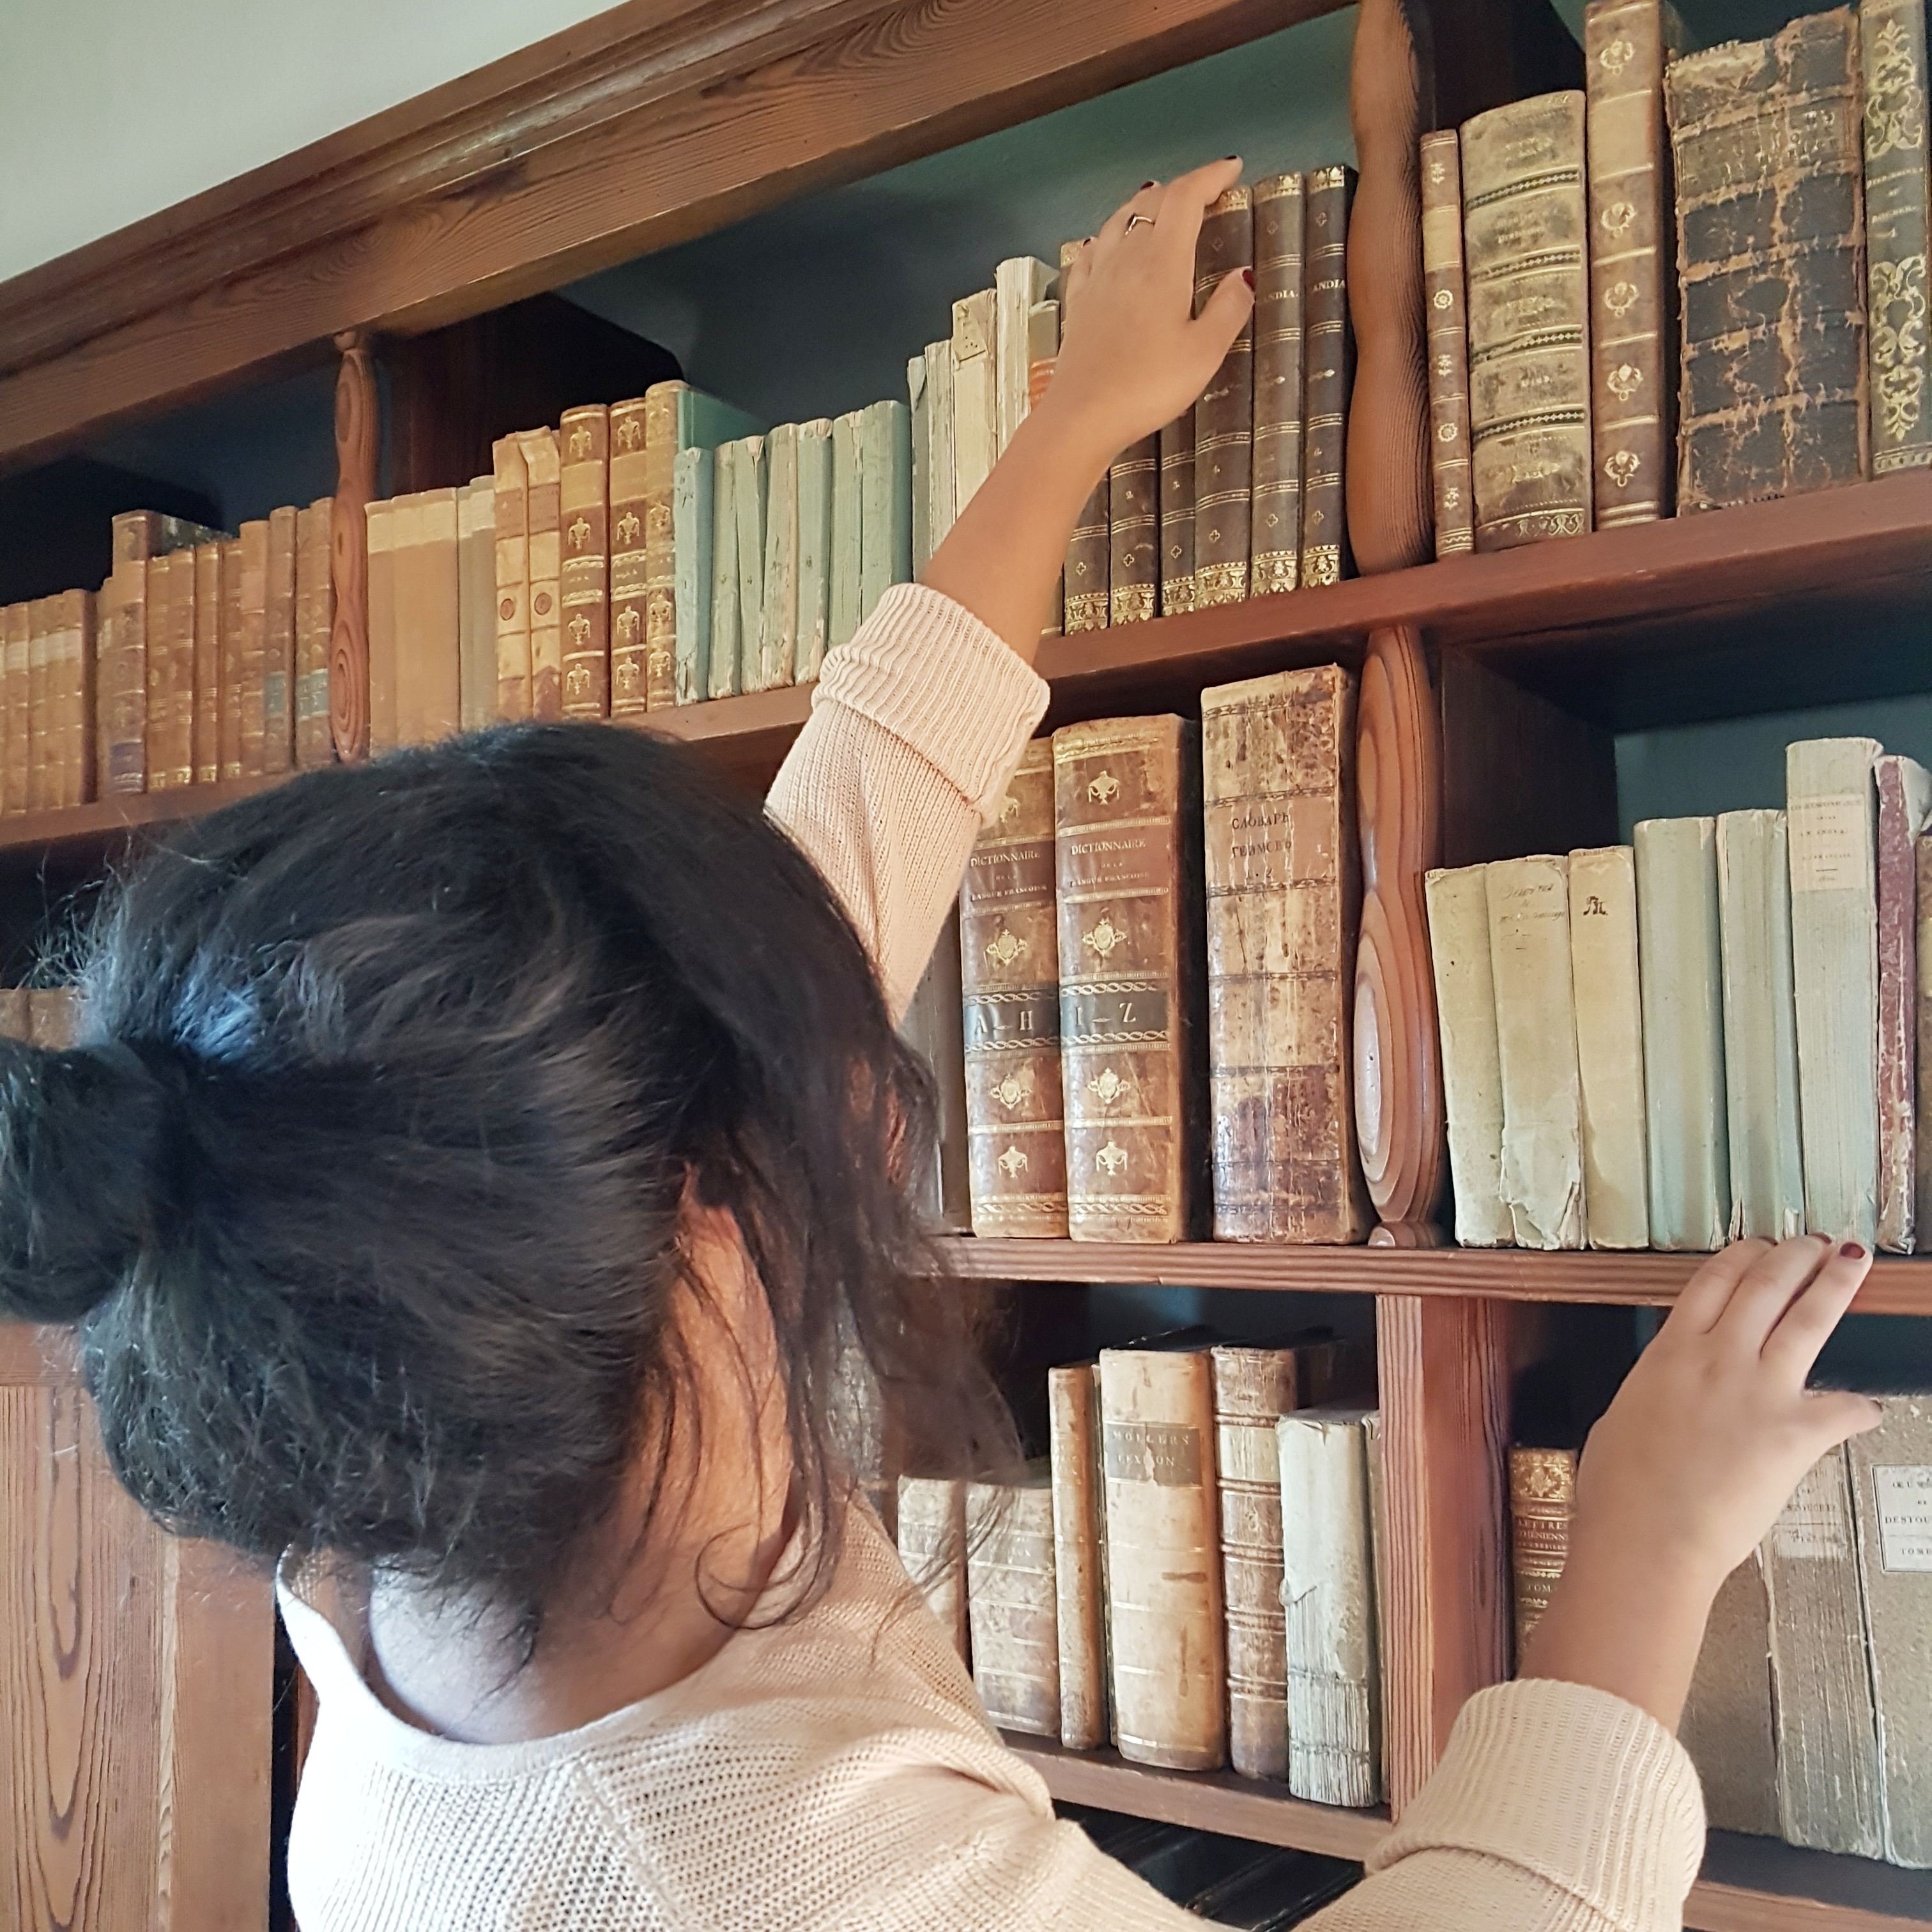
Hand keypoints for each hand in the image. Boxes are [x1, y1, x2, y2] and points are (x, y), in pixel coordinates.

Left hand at [1038, 159, 1255, 470]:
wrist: (1081, 416)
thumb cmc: (1145, 388)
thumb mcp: (1204, 353)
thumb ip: (1228, 310)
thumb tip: (1243, 278)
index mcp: (1162, 263)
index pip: (1186, 198)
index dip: (1210, 175)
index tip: (1231, 168)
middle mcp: (1125, 260)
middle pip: (1153, 203)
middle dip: (1183, 189)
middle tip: (1206, 191)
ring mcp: (1097, 280)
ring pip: (1118, 221)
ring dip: (1143, 205)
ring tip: (1160, 204)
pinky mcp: (1078, 304)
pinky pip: (1090, 253)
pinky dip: (1105, 237)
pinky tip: (1103, 242)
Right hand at [1522, 1235, 1880, 1729]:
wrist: (1646, 1536)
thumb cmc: (1620, 1489)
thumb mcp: (1624, 1419)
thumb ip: (1656, 1393)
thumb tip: (1668, 1396)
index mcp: (1670, 1353)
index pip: (1712, 1283)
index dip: (1740, 1258)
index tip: (1755, 1247)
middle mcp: (1717, 1358)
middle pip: (1763, 1286)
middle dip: (1793, 1257)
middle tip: (1813, 1243)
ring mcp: (1757, 1390)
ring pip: (1805, 1318)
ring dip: (1831, 1284)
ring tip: (1850, 1261)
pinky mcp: (1793, 1432)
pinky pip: (1841, 1410)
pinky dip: (1859, 1409)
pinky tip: (1871, 1409)